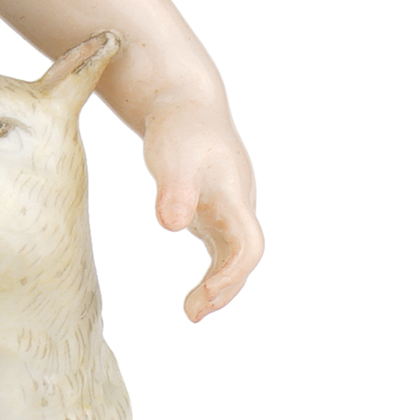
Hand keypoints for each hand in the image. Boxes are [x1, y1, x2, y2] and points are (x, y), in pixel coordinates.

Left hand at [143, 103, 262, 318]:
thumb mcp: (171, 157)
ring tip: (191, 311)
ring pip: (236, 256)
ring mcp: (230, 210)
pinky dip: (214, 274)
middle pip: (244, 257)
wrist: (186, 105)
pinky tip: (197, 291)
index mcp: (234, 195)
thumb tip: (172, 226)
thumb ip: (173, 191)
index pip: (248, 244)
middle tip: (192, 314)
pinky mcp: (217, 211)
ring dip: (220, 287)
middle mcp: (239, 205)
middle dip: (225, 289)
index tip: (207, 294)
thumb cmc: (178, 129)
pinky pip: (224, 250)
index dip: (232, 274)